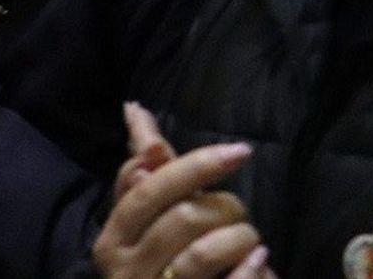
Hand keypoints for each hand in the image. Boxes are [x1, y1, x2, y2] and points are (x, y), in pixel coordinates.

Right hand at [92, 104, 274, 278]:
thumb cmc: (163, 264)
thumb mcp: (151, 218)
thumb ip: (149, 170)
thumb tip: (135, 109)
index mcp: (112, 238)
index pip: (144, 187)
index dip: (194, 166)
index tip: (237, 152)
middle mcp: (126, 268)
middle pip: (180, 215)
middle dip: (223, 205)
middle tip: (239, 209)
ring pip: (203, 250)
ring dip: (239, 237)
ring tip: (250, 241)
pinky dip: (249, 269)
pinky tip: (260, 259)